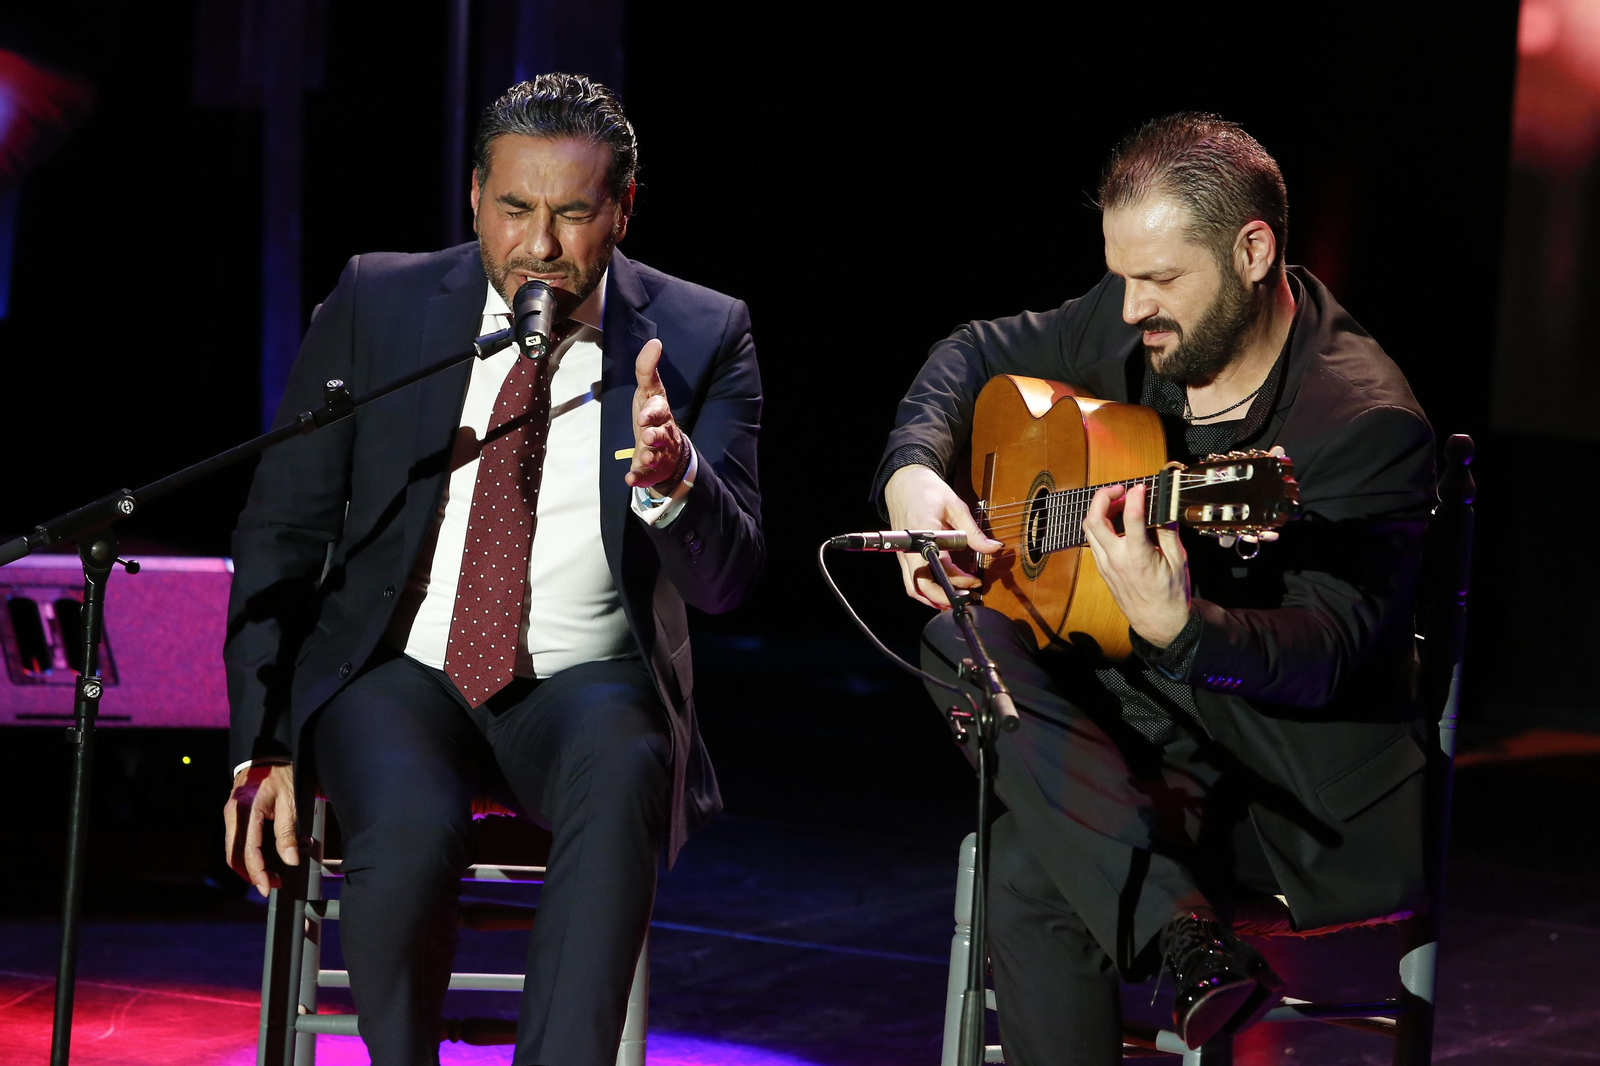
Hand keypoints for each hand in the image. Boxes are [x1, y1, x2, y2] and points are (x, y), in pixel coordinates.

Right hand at [223, 763, 298, 894]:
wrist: (268, 752)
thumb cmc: (281, 772)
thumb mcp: (290, 801)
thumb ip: (288, 831)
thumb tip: (291, 859)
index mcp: (246, 809)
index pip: (248, 850)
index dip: (258, 873)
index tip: (268, 887)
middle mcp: (232, 813)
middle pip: (234, 855)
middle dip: (252, 874)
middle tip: (272, 884)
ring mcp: (230, 813)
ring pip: (233, 850)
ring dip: (250, 866)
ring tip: (272, 874)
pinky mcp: (233, 814)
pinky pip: (236, 840)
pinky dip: (248, 854)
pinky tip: (264, 859)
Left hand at [625, 339, 684, 490]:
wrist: (668, 452)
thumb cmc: (654, 417)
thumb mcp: (649, 391)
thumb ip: (647, 369)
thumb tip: (654, 341)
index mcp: (660, 412)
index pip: (659, 409)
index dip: (652, 412)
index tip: (644, 415)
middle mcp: (662, 433)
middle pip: (660, 434)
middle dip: (655, 435)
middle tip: (647, 436)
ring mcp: (657, 453)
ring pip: (656, 455)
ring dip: (649, 456)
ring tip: (643, 457)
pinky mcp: (651, 470)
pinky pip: (645, 475)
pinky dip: (638, 478)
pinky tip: (629, 479)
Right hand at [884, 464, 1003, 608]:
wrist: (905, 482)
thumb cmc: (928, 491)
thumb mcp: (956, 507)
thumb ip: (973, 532)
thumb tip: (993, 548)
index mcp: (922, 536)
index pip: (938, 569)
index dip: (957, 581)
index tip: (974, 582)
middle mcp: (908, 550)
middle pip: (921, 586)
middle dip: (944, 597)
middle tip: (966, 598)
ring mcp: (904, 555)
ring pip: (913, 588)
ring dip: (933, 598)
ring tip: (954, 600)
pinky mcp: (904, 556)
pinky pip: (912, 581)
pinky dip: (925, 590)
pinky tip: (941, 591)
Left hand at [1081, 482, 1190, 645]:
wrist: (1158, 622)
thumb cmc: (1171, 593)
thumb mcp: (1178, 560)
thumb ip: (1169, 531)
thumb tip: (1165, 507)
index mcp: (1137, 556)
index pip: (1130, 516)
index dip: (1135, 496)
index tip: (1141, 487)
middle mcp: (1116, 559)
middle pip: (1094, 519)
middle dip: (1103, 497)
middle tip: (1120, 490)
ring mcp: (1105, 565)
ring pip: (1089, 529)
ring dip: (1099, 511)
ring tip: (1118, 504)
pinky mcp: (1102, 569)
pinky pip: (1093, 542)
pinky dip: (1100, 527)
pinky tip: (1116, 523)